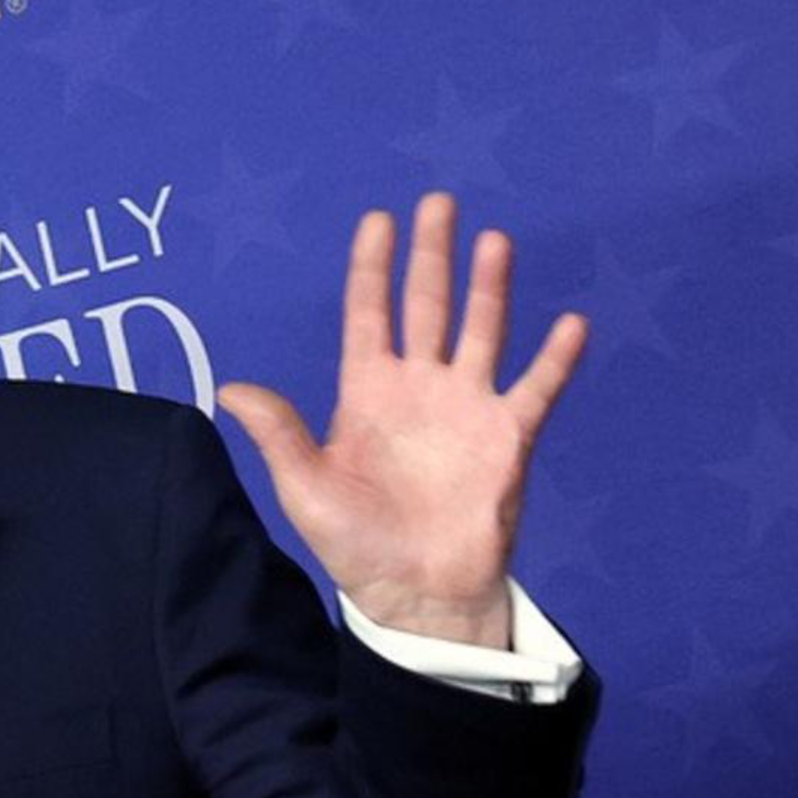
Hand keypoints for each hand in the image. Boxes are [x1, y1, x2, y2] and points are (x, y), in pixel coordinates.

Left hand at [215, 193, 585, 648]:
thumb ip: (277, 432)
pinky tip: (570, 322)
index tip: (378, 219)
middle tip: (439, 202)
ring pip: (480, 332)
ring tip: (494, 240)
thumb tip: (228, 388)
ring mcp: (466, 409)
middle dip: (431, 255)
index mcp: (367, 392)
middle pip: (426, 305)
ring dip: (488, 288)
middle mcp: (419, 388)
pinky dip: (555, 358)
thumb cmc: (356, 543)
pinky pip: (535, 390)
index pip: (369, 313)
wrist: (415, 596)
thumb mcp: (304, 487)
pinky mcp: (507, 440)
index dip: (372, 268)